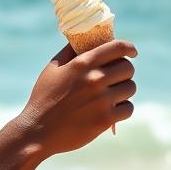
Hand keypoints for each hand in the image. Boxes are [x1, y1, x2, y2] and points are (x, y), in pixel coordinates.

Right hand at [19, 40, 136, 154]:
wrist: (38, 131)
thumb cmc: (44, 97)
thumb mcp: (54, 68)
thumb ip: (71, 51)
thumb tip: (85, 38)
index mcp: (83, 63)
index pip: (117, 47)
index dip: (129, 48)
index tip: (132, 52)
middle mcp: (95, 79)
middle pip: (128, 68)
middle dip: (125, 71)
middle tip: (118, 78)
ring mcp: (102, 100)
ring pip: (130, 88)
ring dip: (124, 91)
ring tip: (113, 95)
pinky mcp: (106, 119)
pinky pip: (129, 108)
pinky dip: (123, 109)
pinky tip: (113, 110)